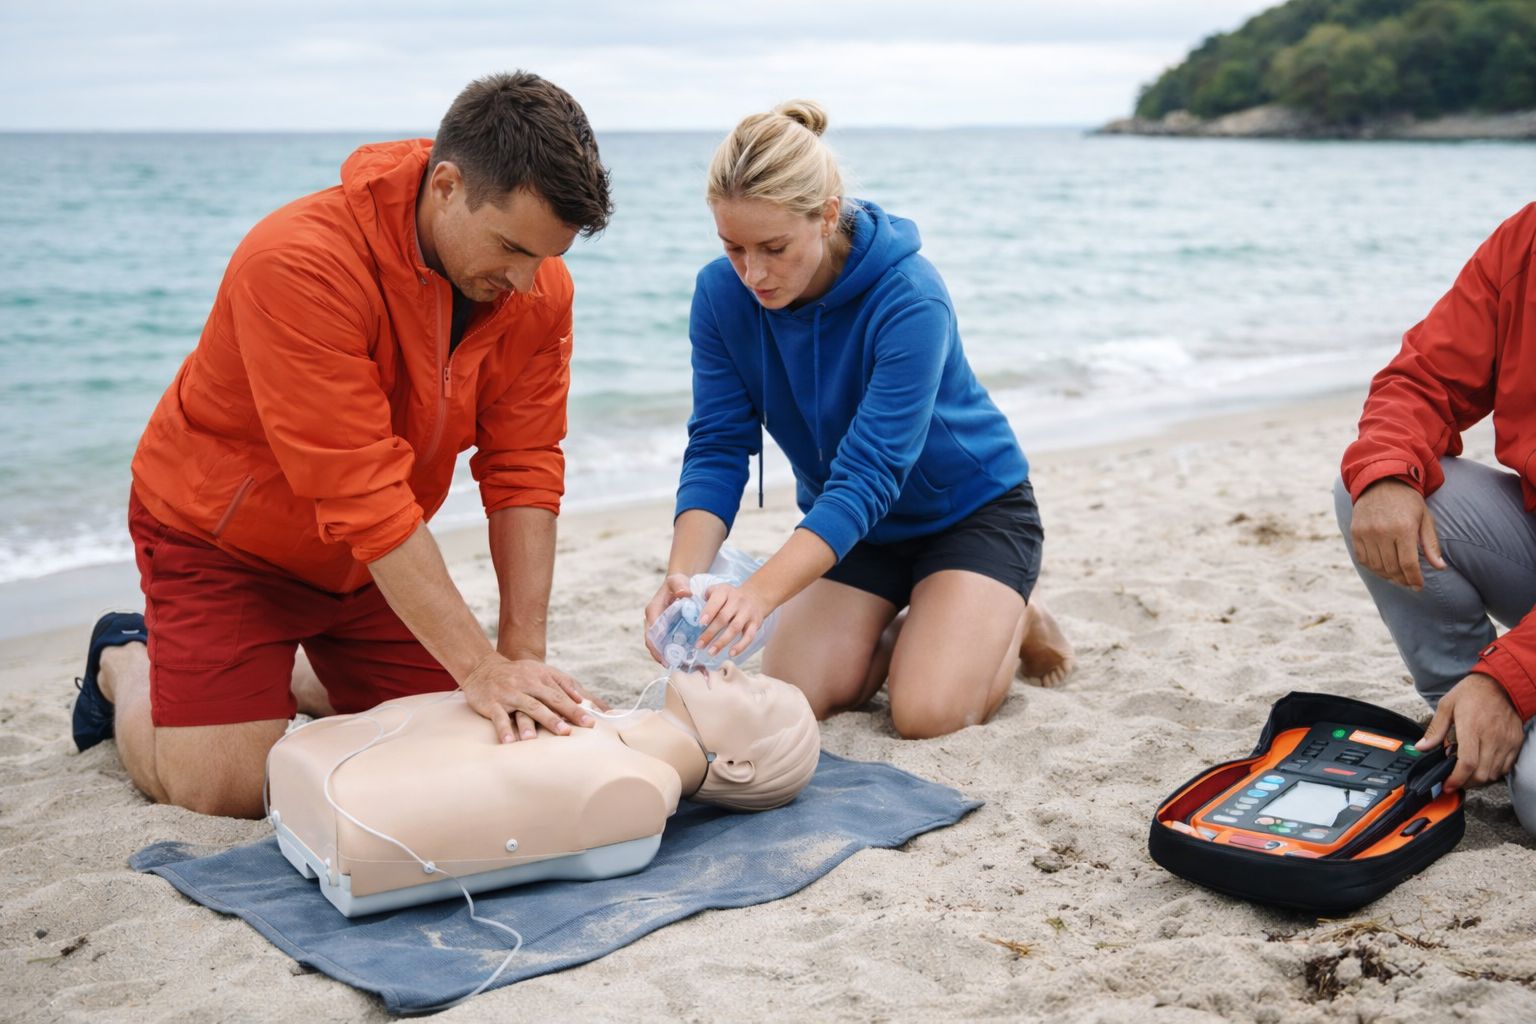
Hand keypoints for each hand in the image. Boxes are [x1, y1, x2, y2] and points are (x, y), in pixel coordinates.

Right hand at [460, 652, 596, 742]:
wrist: (483, 667)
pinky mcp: (493, 703)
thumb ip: (561, 683)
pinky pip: (499, 717)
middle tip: (570, 732)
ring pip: (526, 709)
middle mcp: (527, 685)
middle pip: (547, 701)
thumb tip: (580, 699)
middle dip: (560, 717)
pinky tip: (510, 742)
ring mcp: (510, 694)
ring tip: (543, 739)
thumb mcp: (540, 672)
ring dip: (534, 724)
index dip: (575, 710)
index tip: (590, 723)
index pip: (561, 695)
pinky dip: (504, 730)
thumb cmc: (518, 673)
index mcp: (541, 678)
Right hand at [643, 572, 693, 663]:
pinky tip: (681, 658)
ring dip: (665, 655)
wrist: (678, 584)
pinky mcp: (665, 629)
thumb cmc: (677, 583)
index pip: (651, 632)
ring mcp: (659, 626)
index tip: (663, 657)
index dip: (655, 646)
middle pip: (652, 642)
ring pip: (658, 644)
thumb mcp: (678, 581)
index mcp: (653, 611)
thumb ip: (680, 585)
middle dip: (659, 655)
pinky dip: (671, 651)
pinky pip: (666, 642)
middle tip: (670, 665)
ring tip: (677, 665)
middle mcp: (653, 620)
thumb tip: (685, 593)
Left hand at [696, 579, 772, 658]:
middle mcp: (737, 601)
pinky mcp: (756, 623)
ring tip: (711, 652)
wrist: (756, 596)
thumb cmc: (731, 597)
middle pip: (723, 618)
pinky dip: (740, 646)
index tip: (700, 623)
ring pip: (734, 628)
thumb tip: (693, 611)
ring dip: (722, 642)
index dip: (708, 612)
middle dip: (710, 633)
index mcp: (725, 592)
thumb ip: (707, 597)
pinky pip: (749, 636)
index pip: (716, 600)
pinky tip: (731, 654)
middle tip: (699, 645)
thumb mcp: (720, 590)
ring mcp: (747, 613)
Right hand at [1350, 478, 1445, 589]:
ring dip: (1387, 576)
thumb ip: (1431, 544)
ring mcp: (1366, 532)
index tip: (1418, 586)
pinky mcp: (1355, 532)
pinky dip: (1372, 567)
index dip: (1414, 578)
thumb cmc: (1408, 501)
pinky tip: (1382, 568)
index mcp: (1403, 528)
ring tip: (1397, 577)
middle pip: (1391, 567)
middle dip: (1402, 580)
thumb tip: (1440, 567)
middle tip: (1409, 583)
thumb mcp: (1425, 518)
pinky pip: (1362, 558)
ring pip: (1376, 566)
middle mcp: (1383, 531)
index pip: (1408, 563)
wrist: (1381, 481)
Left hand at [1417, 673, 1525, 790]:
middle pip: (1482, 774)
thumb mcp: (1446, 705)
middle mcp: (1492, 737)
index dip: (1457, 779)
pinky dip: (1493, 771)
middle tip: (1454, 779)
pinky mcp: (1516, 742)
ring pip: (1494, 773)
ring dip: (1479, 778)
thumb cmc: (1472, 693)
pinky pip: (1506, 767)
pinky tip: (1482, 763)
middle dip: (1466, 782)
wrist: (1501, 683)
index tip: (1447, 785)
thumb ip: (1435, 729)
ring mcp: (1506, 741)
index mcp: (1472, 727)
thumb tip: (1421, 747)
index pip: (1468, 763)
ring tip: (1466, 770)